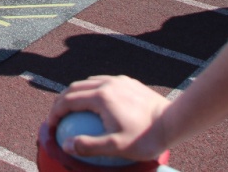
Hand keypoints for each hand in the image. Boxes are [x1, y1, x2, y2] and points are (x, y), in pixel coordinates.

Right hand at [48, 75, 170, 162]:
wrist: (175, 121)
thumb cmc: (146, 138)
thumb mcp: (116, 147)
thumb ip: (89, 146)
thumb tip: (66, 145)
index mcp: (100, 97)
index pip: (67, 101)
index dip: (55, 113)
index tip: (52, 127)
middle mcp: (106, 84)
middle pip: (74, 88)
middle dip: (61, 102)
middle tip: (58, 118)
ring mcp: (118, 81)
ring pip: (88, 82)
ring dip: (76, 94)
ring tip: (74, 110)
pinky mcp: (128, 82)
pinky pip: (104, 82)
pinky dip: (92, 91)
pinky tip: (98, 104)